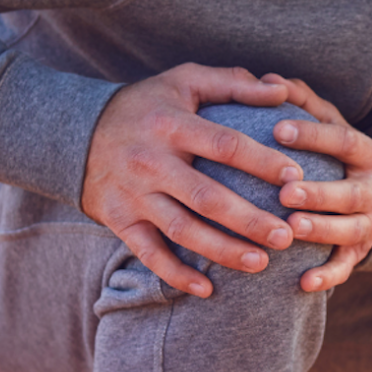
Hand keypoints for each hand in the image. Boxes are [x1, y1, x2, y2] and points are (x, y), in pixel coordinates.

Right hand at [82, 63, 304, 296]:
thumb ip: (234, 83)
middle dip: (250, 220)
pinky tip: (208, 290)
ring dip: (223, 250)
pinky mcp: (119, 220)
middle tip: (287, 235)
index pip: (225, 145)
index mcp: (172, 125)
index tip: (296, 178)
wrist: (74, 131)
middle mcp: (151, 162)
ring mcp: (134, 195)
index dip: (262, 162)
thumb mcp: (185, 81)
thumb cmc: (148, 105)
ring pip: (183, 231)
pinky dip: (176, 275)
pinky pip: (149, 254)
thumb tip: (282, 90)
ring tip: (261, 263)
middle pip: (207, 197)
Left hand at [263, 74, 371, 292]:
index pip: (344, 140)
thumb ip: (302, 102)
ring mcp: (371, 224)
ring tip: (292, 228)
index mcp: (368, 153)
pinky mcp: (360, 254)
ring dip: (322, 230)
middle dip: (319, 193)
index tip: (277, 130)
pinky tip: (303, 283)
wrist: (368, 201)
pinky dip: (327, 276)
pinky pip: (346, 267)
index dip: (314, 136)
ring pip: (350, 230)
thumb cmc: (333, 156)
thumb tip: (269, 80)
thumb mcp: (327, 125)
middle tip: (285, 192)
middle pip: (351, 192)